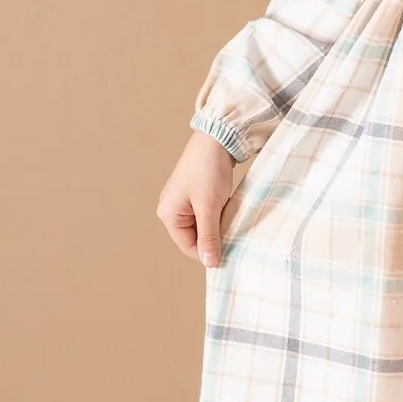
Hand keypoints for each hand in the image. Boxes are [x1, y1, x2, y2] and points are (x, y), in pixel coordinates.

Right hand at [156, 130, 236, 267]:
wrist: (217, 138)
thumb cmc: (208, 170)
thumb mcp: (208, 207)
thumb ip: (209, 236)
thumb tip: (210, 263)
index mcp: (168, 214)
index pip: (188, 246)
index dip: (208, 253)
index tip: (230, 255)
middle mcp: (172, 209)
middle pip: (195, 237)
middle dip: (214, 238)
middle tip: (234, 236)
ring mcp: (183, 201)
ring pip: (203, 226)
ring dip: (218, 227)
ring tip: (232, 221)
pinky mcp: (196, 194)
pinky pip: (207, 214)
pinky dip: (219, 216)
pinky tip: (230, 212)